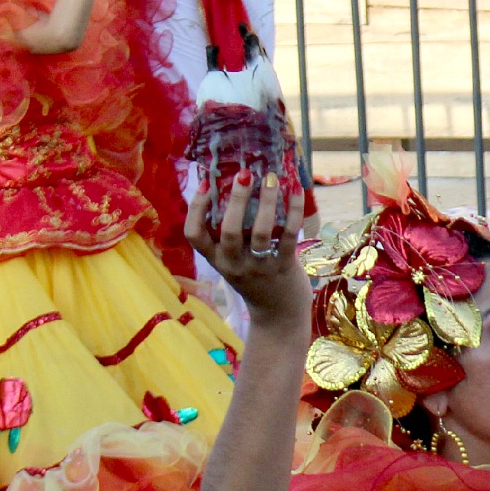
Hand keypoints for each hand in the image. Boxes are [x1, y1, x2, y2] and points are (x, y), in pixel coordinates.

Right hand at [185, 174, 308, 326]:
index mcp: (216, 260)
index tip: (203, 183)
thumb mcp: (234, 261)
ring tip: (272, 179)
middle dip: (237, 200)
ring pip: (262, 231)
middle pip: (229, 230)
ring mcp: (260, 267)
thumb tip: (233, 190)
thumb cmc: (255, 278)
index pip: (194, 235)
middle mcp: (234, 265)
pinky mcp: (284, 267)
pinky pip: (289, 235)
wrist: (279, 315)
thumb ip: (230, 237)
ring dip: (268, 202)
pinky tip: (296, 192)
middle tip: (245, 174)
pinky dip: (293, 211)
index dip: (196, 208)